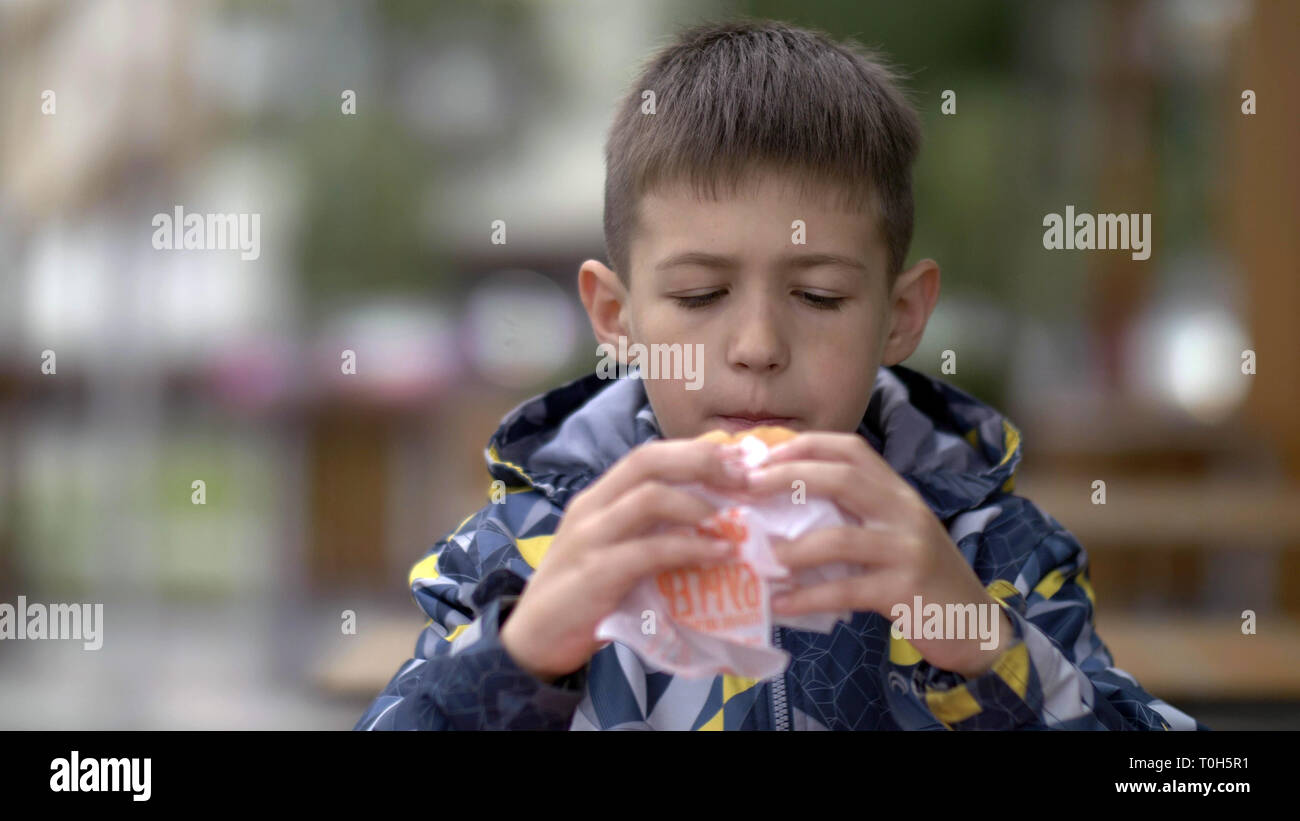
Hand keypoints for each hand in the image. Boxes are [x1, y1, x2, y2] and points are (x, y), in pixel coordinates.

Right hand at [500, 437, 748, 681]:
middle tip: (746, 478)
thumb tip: (713, 519)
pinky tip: (719, 556)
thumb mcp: (614, 550)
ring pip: (648, 497)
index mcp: (599, 497)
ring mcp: (590, 537)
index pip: (648, 454)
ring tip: (735, 521)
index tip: (739, 461)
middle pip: (648, 460)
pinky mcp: (595, 573)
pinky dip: (691, 549)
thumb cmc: (584, 594)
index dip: (695, 451)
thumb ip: (650, 531)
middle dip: (702, 462)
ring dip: (699, 506)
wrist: (534, 640)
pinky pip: (650, 550)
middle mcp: (592, 507)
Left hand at [744, 432, 1013, 678]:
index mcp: (897, 492)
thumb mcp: (892, 532)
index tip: (763, 454)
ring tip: (760, 556)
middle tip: (746, 488)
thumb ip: (853, 515)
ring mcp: (906, 550)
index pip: (852, 449)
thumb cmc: (920, 575)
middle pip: (843, 478)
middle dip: (788, 477)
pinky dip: (808, 597)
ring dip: (793, 548)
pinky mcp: (904, 590)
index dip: (806, 445)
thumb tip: (781, 507)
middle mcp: (904, 511)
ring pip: (840, 538)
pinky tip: (781, 603)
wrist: (972, 623)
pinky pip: (846, 590)